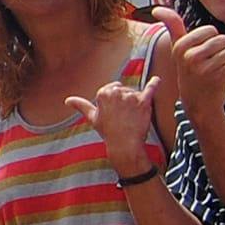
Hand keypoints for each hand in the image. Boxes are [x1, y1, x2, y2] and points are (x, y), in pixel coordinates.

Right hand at [65, 38, 162, 173]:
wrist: (124, 145)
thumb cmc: (108, 131)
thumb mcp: (93, 117)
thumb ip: (81, 105)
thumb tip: (67, 100)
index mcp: (103, 93)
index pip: (113, 89)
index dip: (116, 101)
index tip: (116, 113)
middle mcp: (116, 92)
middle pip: (125, 90)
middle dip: (126, 100)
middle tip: (124, 117)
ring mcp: (130, 96)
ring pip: (136, 93)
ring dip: (136, 103)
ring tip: (132, 118)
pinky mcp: (143, 101)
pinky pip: (150, 89)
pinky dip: (154, 84)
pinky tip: (157, 79)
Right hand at [167, 21, 224, 120]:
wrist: (198, 103)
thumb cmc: (189, 71)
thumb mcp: (178, 49)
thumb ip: (171, 26)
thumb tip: (156, 9)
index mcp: (180, 47)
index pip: (209, 31)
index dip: (210, 39)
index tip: (202, 52)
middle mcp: (191, 57)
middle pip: (221, 39)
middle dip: (221, 49)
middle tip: (211, 64)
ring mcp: (206, 68)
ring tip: (217, 70)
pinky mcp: (222, 76)